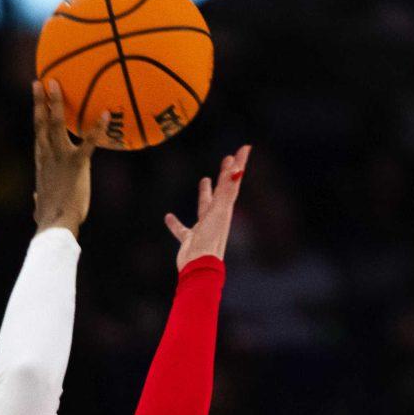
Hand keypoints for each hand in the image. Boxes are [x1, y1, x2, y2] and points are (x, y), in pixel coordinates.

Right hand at [31, 81, 93, 237]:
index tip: (37, 98)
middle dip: (41, 100)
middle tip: (42, 81)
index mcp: (41, 162)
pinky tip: (106, 114)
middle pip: (41, 122)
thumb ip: (39, 200)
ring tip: (56, 83)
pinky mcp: (76, 164)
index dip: (37, 113)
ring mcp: (60, 157)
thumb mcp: (41, 207)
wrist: (55, 224)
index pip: (38, 133)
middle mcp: (47, 155)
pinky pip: (88, 142)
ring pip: (55, 124)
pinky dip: (97, 128)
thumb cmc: (50, 219)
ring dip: (56, 102)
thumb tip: (35, 203)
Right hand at [164, 145, 250, 267]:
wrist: (200, 266)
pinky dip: (175, 223)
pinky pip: (182, 229)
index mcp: (225, 208)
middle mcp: (217, 216)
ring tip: (204, 180)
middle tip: (228, 159)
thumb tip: (237, 168)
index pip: (233, 181)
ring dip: (205, 193)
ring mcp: (204, 228)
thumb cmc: (211, 238)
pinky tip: (168, 217)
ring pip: (204, 206)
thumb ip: (226, 189)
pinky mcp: (191, 240)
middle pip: (223, 191)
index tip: (245, 148)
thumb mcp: (219, 210)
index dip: (239, 164)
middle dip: (226, 175)